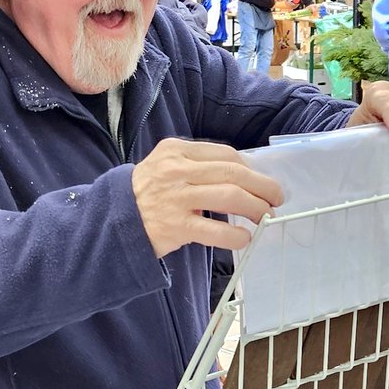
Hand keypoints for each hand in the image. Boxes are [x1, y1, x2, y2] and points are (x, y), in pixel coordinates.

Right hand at [132, 139, 284, 257]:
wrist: (112, 220)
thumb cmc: (145, 194)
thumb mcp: (165, 166)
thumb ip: (197, 166)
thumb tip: (244, 177)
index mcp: (176, 151)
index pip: (225, 154)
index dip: (251, 168)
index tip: (261, 181)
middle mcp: (176, 170)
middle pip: (233, 172)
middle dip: (262, 186)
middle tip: (276, 199)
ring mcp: (175, 198)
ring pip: (230, 196)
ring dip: (255, 208)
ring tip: (265, 217)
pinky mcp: (175, 227)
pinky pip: (216, 230)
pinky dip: (236, 235)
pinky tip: (243, 238)